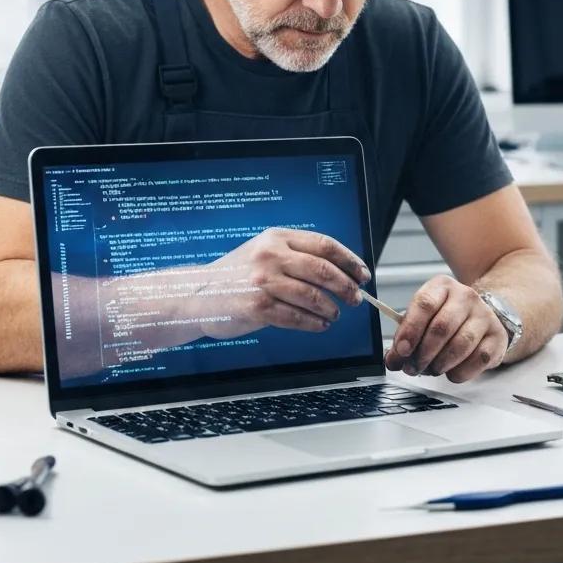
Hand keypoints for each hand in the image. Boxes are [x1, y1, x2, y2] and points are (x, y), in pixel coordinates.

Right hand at [195, 228, 369, 337]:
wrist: (199, 293)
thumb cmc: (238, 275)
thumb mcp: (264, 251)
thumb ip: (295, 255)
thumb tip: (339, 270)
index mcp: (277, 237)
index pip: (324, 245)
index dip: (349, 260)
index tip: (362, 274)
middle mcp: (271, 255)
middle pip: (323, 270)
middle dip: (346, 287)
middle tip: (356, 298)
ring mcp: (263, 281)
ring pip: (312, 296)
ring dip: (330, 308)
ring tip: (334, 314)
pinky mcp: (257, 307)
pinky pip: (296, 317)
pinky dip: (314, 323)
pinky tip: (320, 325)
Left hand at [384, 276, 508, 382]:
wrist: (481, 316)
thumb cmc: (446, 318)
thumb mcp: (423, 319)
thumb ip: (405, 338)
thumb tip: (393, 361)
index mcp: (441, 287)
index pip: (424, 304)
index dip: (410, 330)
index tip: (402, 351)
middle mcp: (465, 296)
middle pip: (441, 327)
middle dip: (423, 353)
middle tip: (413, 368)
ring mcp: (484, 315)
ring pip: (460, 344)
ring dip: (441, 363)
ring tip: (432, 369)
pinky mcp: (497, 336)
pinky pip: (479, 359)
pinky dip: (461, 371)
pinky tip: (451, 371)